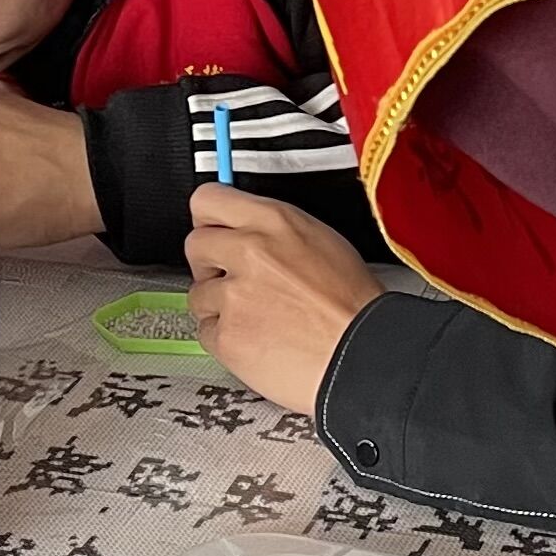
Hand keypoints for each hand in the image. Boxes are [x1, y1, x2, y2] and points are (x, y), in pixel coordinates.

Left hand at [186, 186, 376, 414]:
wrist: (361, 356)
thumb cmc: (351, 306)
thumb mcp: (321, 241)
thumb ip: (273, 230)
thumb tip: (245, 228)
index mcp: (274, 222)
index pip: (208, 200)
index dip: (208, 218)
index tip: (211, 228)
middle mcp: (250, 252)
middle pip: (195, 244)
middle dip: (211, 263)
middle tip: (236, 280)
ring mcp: (234, 295)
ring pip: (199, 293)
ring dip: (220, 305)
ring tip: (259, 317)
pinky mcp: (227, 336)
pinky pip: (206, 331)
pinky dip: (226, 338)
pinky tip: (258, 339)